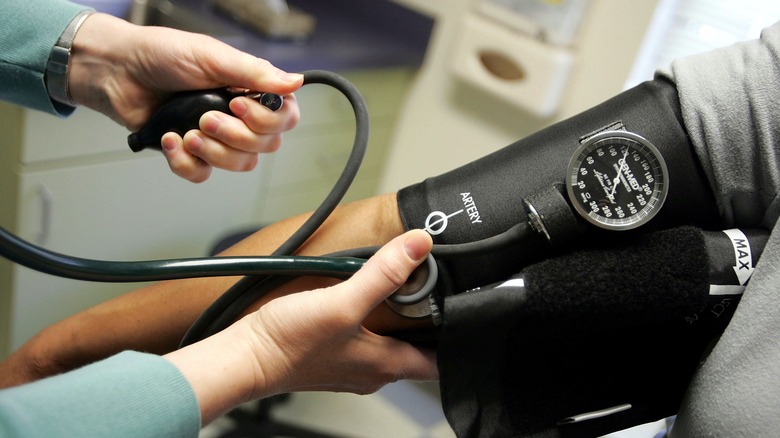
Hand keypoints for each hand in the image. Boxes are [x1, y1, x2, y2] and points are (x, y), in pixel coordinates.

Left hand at [69, 13, 302, 181]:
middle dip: (235, 136)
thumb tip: (296, 82)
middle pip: (266, 146)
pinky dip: (185, 161)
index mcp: (251, 90)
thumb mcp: (212, 57)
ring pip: (239, 164)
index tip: (237, 104)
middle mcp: (240, 116)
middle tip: (206, 117)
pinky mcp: (191, 153)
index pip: (285, 119)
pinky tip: (170, 139)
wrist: (117, 71)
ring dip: (213, 151)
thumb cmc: (163, 54)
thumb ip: (254, 73)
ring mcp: (217, 137)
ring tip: (187, 131)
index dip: (267, 121)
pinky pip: (203, 174)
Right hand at [165, 229, 438, 422]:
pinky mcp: (330, 356)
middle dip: (429, 326)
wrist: (244, 357)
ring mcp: (350, 366)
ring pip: (390, 346)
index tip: (465, 315)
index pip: (439, 364)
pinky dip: (372, 322)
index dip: (456, 340)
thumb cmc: (288, 343)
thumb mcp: (342, 303)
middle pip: (416, 352)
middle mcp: (372, 371)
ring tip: (403, 292)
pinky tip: (360, 301)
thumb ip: (382, 275)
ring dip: (400, 323)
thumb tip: (419, 246)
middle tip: (435, 294)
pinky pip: (364, 340)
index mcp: (386, 365)